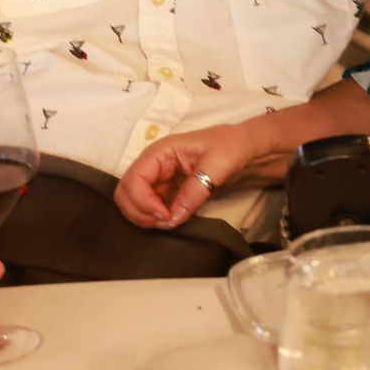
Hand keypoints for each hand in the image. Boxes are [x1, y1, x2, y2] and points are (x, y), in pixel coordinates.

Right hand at [115, 122, 261, 229]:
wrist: (245, 152)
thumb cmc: (231, 148)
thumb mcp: (217, 166)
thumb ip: (195, 191)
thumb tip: (173, 218)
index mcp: (160, 153)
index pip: (133, 180)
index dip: (142, 202)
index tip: (165, 215)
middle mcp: (153, 166)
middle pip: (125, 194)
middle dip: (140, 212)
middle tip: (166, 221)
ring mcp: (158, 181)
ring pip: (133, 204)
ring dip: (146, 218)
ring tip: (171, 221)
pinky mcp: (166, 193)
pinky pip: (149, 209)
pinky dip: (155, 219)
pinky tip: (173, 221)